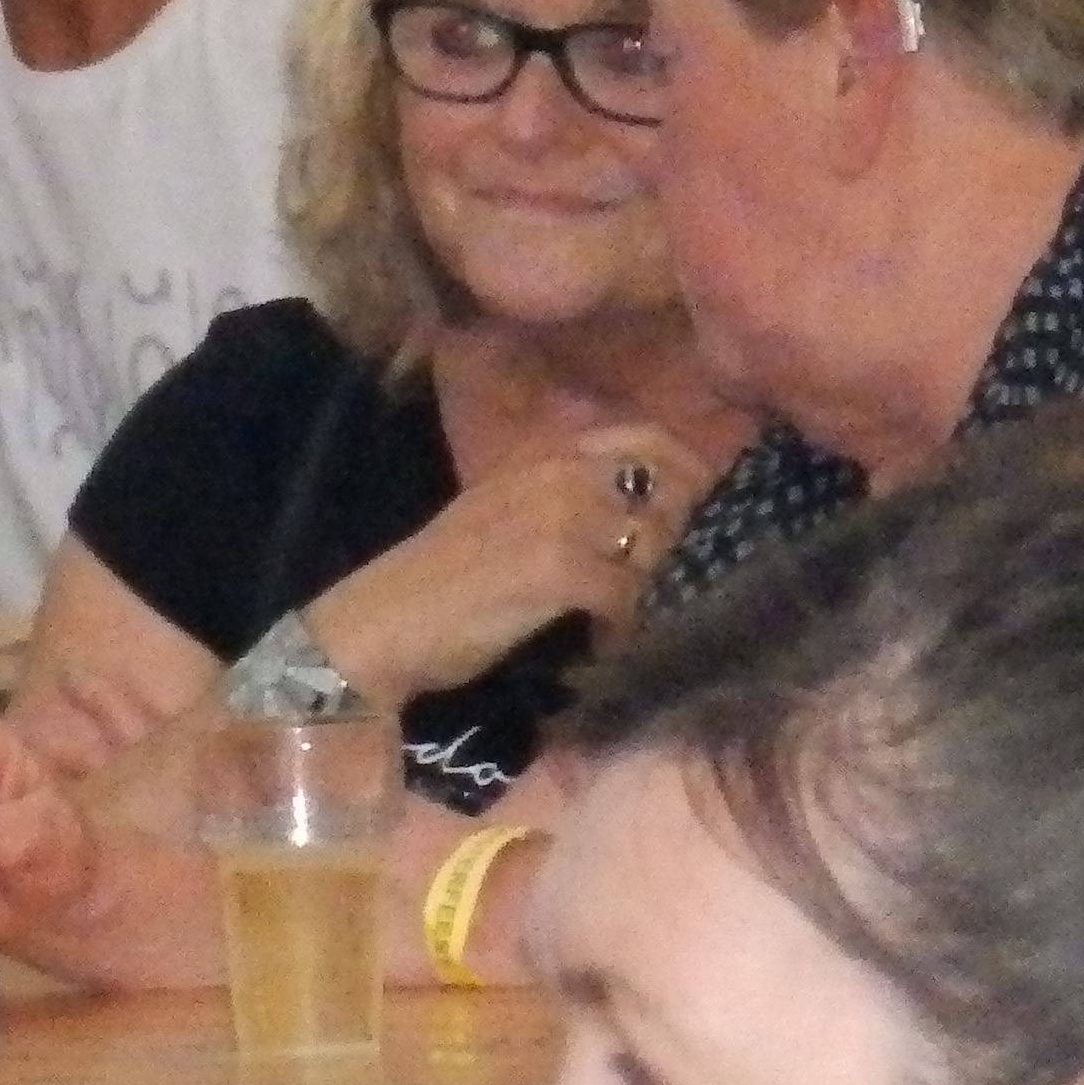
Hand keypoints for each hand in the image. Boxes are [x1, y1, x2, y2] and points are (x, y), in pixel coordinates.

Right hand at [311, 422, 701, 700]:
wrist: (381, 624)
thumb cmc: (441, 580)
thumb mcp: (505, 517)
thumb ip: (566, 502)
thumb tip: (650, 516)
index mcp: (542, 457)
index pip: (647, 440)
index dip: (690, 473)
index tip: (701, 516)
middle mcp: (557, 474)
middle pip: (668, 494)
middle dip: (685, 541)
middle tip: (674, 582)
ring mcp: (560, 519)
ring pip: (658, 547)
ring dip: (660, 589)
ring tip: (642, 619)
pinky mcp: (559, 570)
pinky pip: (632, 596)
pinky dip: (629, 627)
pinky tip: (609, 644)